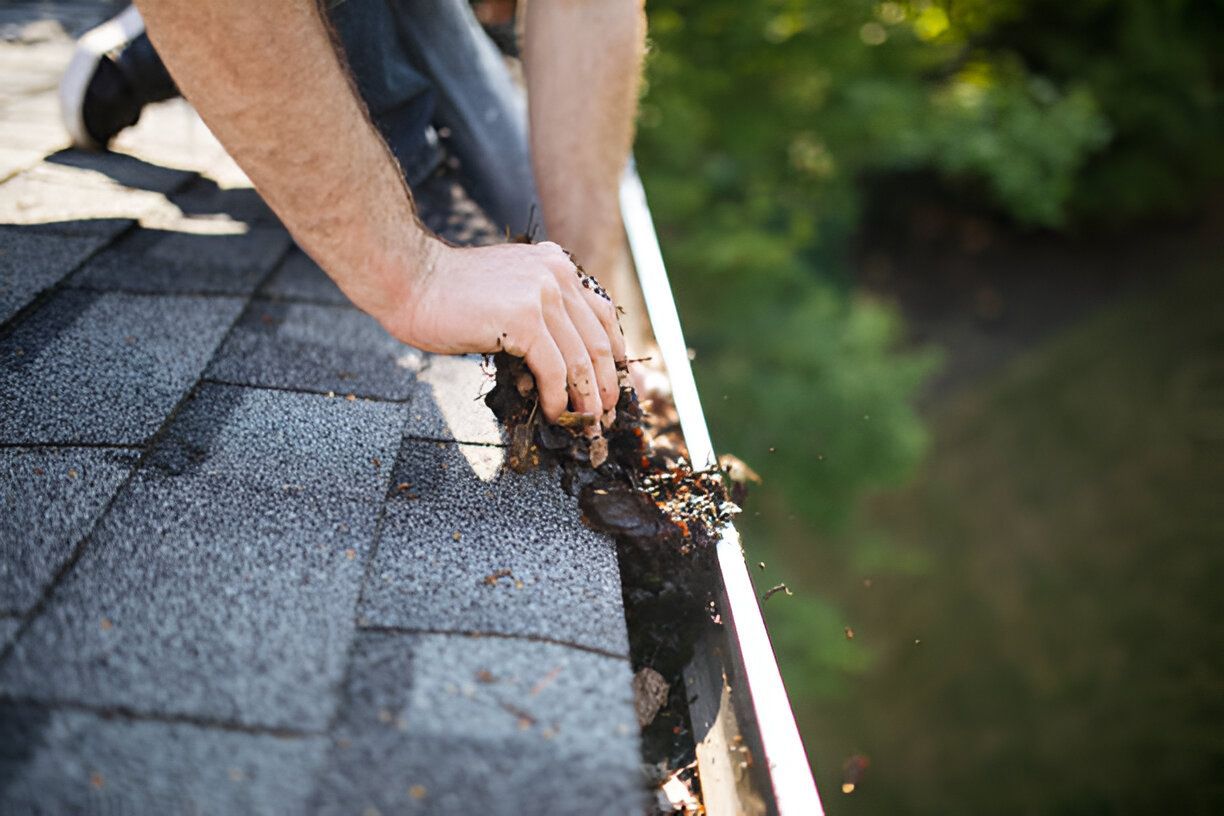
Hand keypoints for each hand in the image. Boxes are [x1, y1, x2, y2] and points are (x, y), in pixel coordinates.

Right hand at [391, 240, 626, 423]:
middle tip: (607, 415)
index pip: (602, 315)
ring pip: (581, 359)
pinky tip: (554, 413)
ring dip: (587, 399)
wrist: (410, 280)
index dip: (613, 356)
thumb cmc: (449, 295)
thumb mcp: (509, 290)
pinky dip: (558, 397)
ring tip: (587, 424)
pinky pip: (554, 369)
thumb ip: (540, 309)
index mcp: (557, 264)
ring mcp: (543, 294)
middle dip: (607, 384)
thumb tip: (565, 358)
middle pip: (598, 340)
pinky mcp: (524, 318)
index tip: (612, 385)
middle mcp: (557, 274)